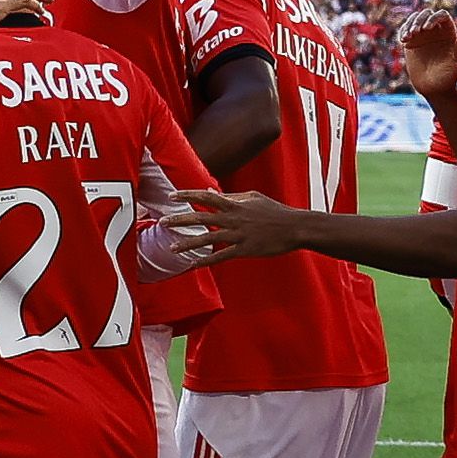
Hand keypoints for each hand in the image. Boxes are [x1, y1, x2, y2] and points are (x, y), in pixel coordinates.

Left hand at [167, 186, 305, 264]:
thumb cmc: (275, 211)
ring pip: (207, 239)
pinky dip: (206, 261)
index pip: (206, 196)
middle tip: (162, 222)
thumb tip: (213, 192)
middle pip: (201, 217)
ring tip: (171, 248)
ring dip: (188, 243)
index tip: (172, 196)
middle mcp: (233, 218)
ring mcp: (238, 234)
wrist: (294, 227)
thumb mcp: (254, 198)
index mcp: (235, 204)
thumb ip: (232, 197)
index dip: (188, 195)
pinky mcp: (245, 250)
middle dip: (180, 220)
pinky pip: (221, 256)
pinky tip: (193, 265)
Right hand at [395, 9, 456, 104]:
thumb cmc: (449, 77)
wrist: (434, 88)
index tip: (426, 29)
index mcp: (449, 32)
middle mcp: (436, 31)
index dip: (434, 18)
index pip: (442, 15)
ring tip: (407, 37)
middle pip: (427, 13)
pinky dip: (403, 31)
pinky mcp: (411, 42)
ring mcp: (423, 35)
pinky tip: (403, 40)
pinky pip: (405, 29)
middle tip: (415, 33)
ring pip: (415, 19)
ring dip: (409, 24)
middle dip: (419, 19)